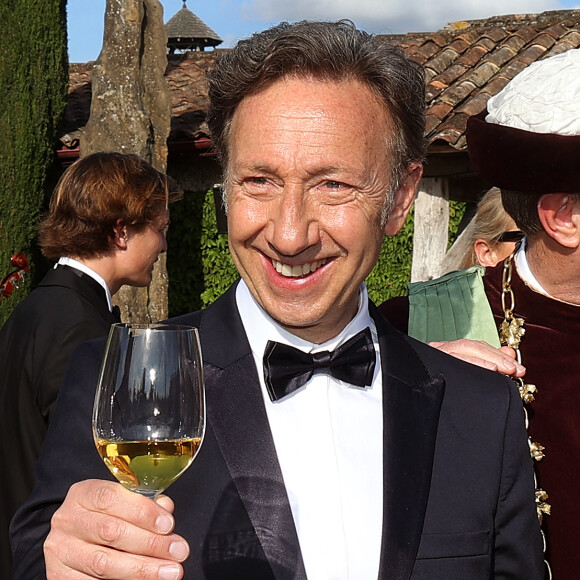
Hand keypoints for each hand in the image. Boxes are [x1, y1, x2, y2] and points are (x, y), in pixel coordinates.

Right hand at [44, 480, 189, 579]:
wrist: (77, 539)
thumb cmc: (108, 515)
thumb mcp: (124, 502)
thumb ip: (145, 503)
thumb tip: (166, 511)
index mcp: (83, 494)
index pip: (111, 498)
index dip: (142, 511)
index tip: (169, 524)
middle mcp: (67, 520)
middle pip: (111, 532)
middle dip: (151, 543)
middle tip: (179, 551)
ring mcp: (60, 550)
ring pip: (104, 563)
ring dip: (142, 569)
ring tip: (170, 572)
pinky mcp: (59, 577)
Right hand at [428, 339, 524, 377]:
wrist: (408, 399)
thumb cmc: (442, 383)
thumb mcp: (468, 369)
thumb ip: (489, 360)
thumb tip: (509, 353)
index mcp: (448, 350)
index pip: (476, 346)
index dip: (498, 354)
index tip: (518, 367)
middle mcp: (439, 349)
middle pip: (470, 346)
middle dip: (496, 357)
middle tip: (516, 370)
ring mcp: (432, 355)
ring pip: (461, 350)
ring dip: (485, 360)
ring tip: (504, 370)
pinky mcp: (428, 362)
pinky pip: (451, 360)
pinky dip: (472, 363)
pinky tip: (487, 370)